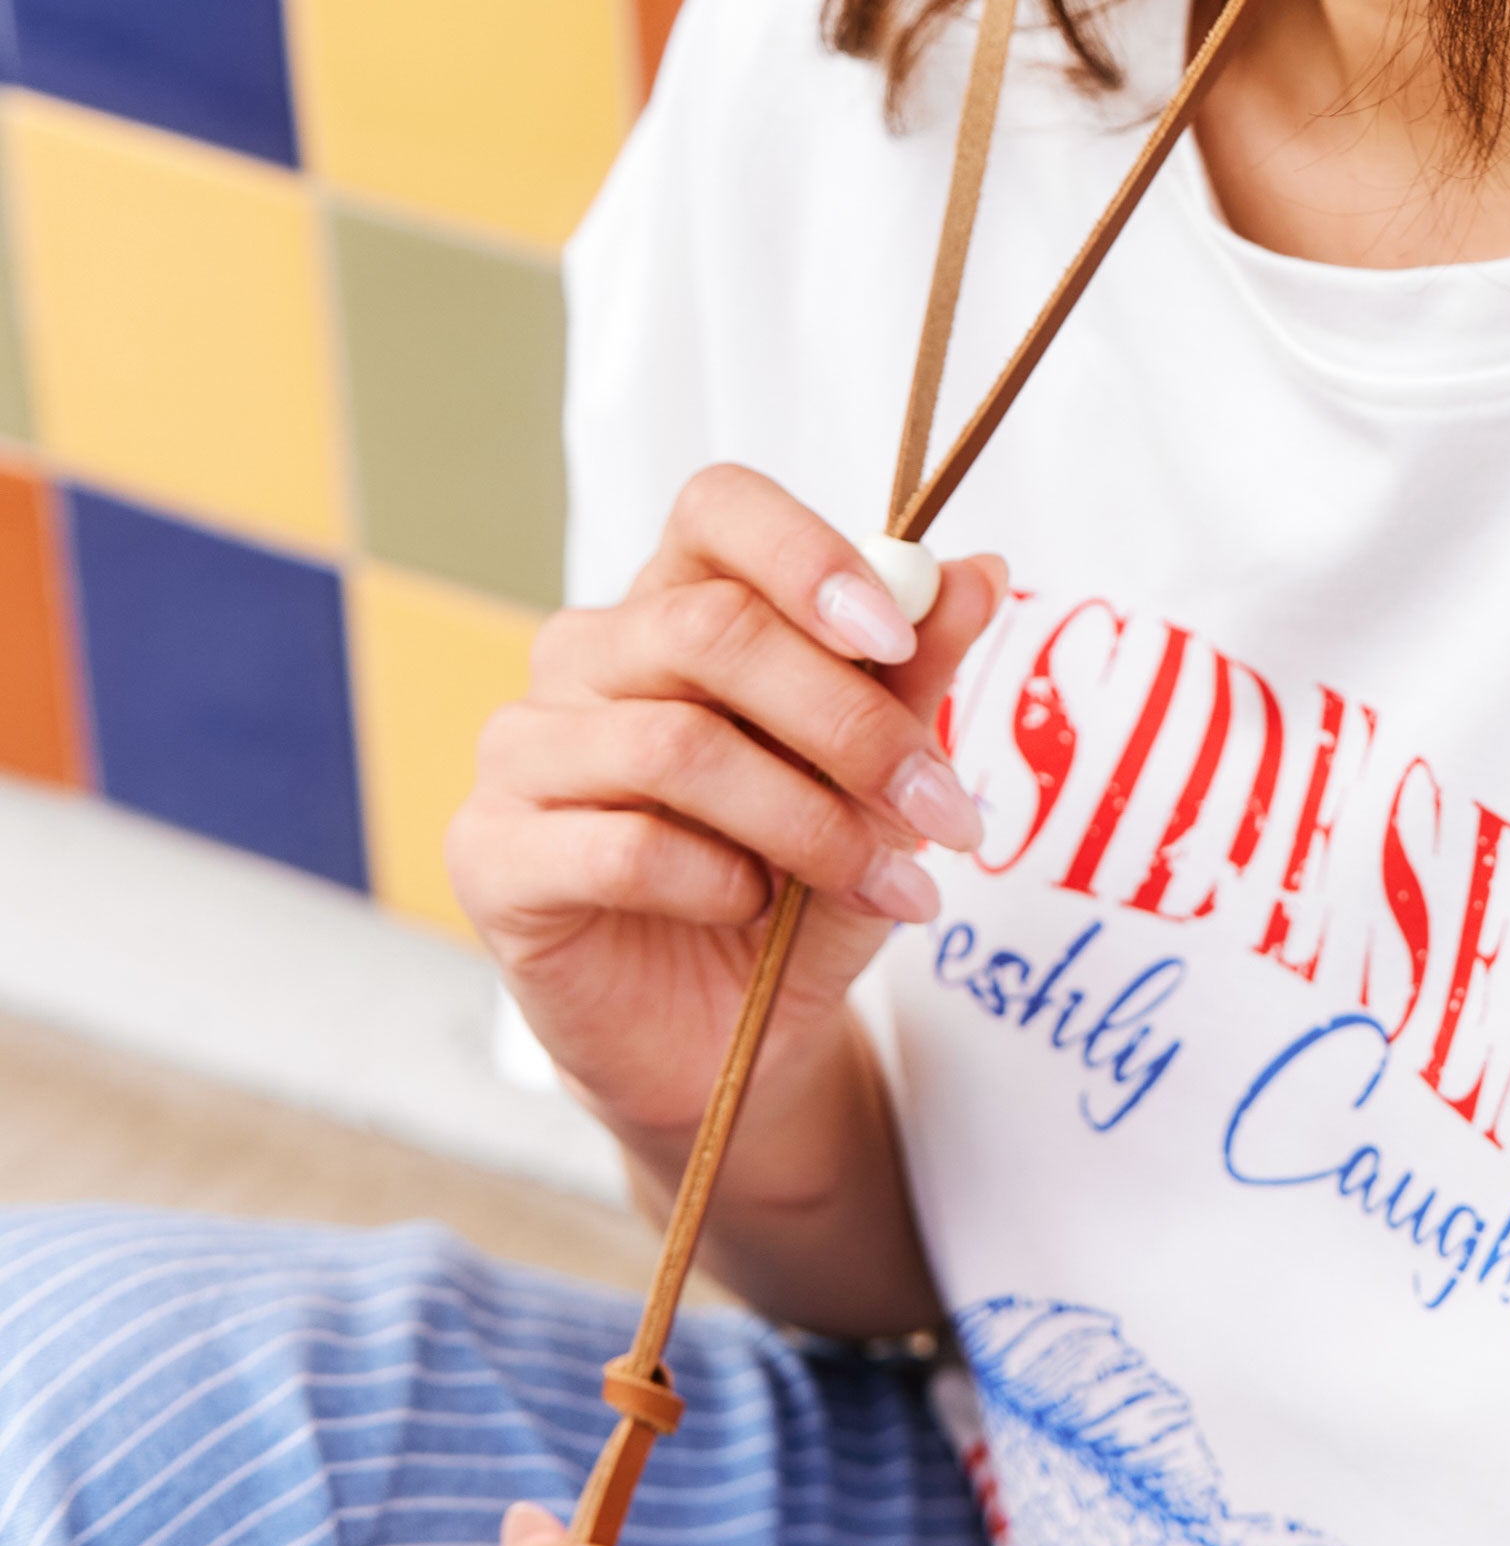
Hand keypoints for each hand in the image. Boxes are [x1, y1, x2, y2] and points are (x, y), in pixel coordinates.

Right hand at [451, 463, 1003, 1148]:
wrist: (729, 1037)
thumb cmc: (801, 879)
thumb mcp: (881, 773)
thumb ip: (916, 669)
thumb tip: (981, 571)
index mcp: (678, 599)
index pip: (719, 507)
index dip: (810, 555)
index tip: (899, 636)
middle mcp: (586, 653)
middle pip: (710, 628)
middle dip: (848, 722)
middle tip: (938, 805)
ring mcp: (524, 749)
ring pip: (677, 744)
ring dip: (807, 820)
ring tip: (880, 881)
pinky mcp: (492, 854)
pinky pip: (619, 847)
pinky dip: (714, 880)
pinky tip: (749, 907)